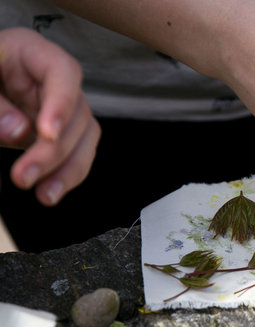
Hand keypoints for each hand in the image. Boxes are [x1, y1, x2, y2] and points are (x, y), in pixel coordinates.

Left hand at [0, 27, 99, 204]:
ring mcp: (58, 108)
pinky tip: (50, 190)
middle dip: (55, 151)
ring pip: (84, 137)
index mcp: (29, 52)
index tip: (46, 135)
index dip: (62, 104)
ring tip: (45, 195)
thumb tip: (19, 131)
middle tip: (24, 177)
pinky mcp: (57, 133)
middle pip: (77, 113)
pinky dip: (66, 174)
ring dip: (69, 169)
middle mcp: (52, 80)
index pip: (63, 71)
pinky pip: (75, 153)